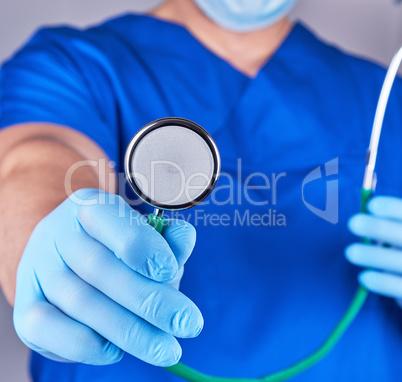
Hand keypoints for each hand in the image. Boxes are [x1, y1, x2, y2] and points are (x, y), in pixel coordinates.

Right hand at [13, 189, 201, 366]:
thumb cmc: (116, 247)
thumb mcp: (144, 234)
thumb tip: (184, 239)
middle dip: (149, 300)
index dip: (141, 245)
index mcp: (88, 207)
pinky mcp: (26, 308)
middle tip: (188, 324)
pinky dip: (87, 345)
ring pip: (82, 302)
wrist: (67, 259)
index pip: (109, 218)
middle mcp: (57, 234)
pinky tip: (117, 351)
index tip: (171, 271)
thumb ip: (168, 237)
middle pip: (99, 267)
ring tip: (167, 349)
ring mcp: (37, 270)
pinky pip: (49, 330)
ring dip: (130, 331)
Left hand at [346, 196, 401, 298]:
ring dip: (374, 255)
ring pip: (401, 261)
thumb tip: (365, 203)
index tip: (371, 205)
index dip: (393, 207)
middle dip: (379, 227)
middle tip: (353, 223)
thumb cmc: (400, 251)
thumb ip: (388, 221)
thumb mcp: (396, 232)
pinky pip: (400, 287)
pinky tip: (363, 277)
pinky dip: (382, 282)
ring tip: (350, 252)